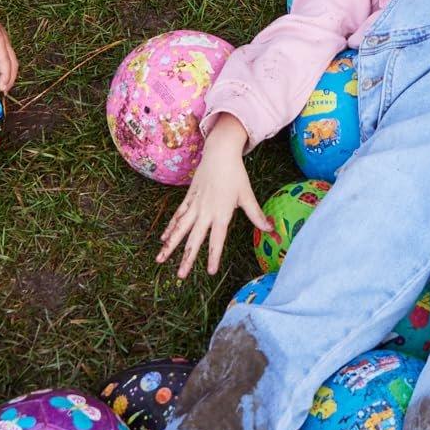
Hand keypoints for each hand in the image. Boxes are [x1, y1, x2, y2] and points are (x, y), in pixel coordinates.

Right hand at [0, 0, 18, 92]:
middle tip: (2, 92)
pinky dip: (7, 74)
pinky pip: (6, 61)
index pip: (2, 58)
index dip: (2, 71)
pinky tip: (4, 85)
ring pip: (11, 64)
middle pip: (10, 63)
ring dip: (10, 80)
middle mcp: (0, 40)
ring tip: (4, 92)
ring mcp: (1, 40)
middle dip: (8, 79)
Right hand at [158, 122, 269, 278]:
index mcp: (221, 213)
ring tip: (159, 260)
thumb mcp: (247, 195)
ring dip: (170, 245)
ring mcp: (194, 205)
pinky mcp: (188, 198)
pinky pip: (177, 216)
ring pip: (180, 229)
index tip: (210, 271)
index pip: (217, 240)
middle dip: (187, 258)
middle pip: (194, 239)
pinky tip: (163, 239)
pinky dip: (170, 227)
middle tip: (180, 276)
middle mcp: (205, 212)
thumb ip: (256, 215)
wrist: (220, 153)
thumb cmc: (236, 175)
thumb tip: (270, 229)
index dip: (214, 256)